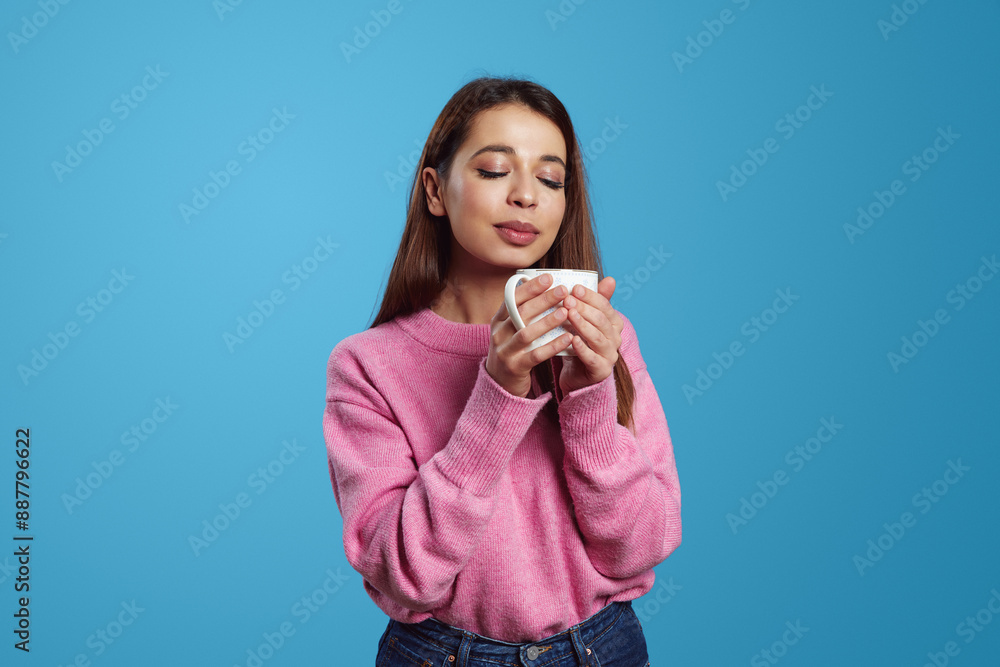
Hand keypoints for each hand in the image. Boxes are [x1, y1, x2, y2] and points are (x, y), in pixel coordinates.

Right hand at [486, 274, 574, 397]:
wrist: (500, 383)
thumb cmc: (514, 349)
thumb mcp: (512, 329)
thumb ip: (525, 311)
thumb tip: (545, 287)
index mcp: (498, 320)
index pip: (512, 298)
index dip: (530, 287)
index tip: (549, 277)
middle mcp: (499, 333)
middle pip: (521, 313)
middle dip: (543, 300)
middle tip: (563, 290)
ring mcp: (505, 351)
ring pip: (527, 333)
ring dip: (547, 321)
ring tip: (566, 312)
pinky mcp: (515, 367)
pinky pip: (535, 355)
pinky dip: (552, 346)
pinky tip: (568, 338)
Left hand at [557, 276, 623, 394]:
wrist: (576, 373)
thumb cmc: (579, 342)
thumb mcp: (586, 320)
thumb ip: (594, 301)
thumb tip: (611, 279)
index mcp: (614, 323)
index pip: (604, 306)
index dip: (590, 296)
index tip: (573, 288)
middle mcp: (616, 338)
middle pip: (601, 320)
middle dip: (584, 308)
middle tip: (567, 299)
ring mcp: (610, 355)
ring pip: (597, 337)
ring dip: (583, 324)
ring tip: (569, 314)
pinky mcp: (601, 370)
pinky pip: (592, 358)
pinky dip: (582, 348)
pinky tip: (572, 339)